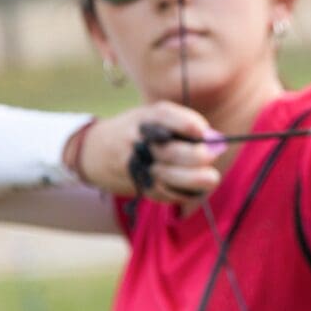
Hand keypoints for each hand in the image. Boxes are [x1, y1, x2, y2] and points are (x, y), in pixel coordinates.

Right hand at [65, 101, 224, 204]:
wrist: (95, 152)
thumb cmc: (137, 131)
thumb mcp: (152, 118)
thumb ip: (184, 124)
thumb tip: (215, 138)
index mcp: (143, 118)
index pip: (164, 116)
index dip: (185, 123)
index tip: (202, 130)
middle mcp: (137, 142)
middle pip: (169, 151)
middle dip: (195, 156)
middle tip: (211, 155)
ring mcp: (136, 167)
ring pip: (167, 177)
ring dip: (192, 180)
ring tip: (211, 178)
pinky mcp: (139, 186)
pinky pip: (164, 193)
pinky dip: (184, 192)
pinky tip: (198, 189)